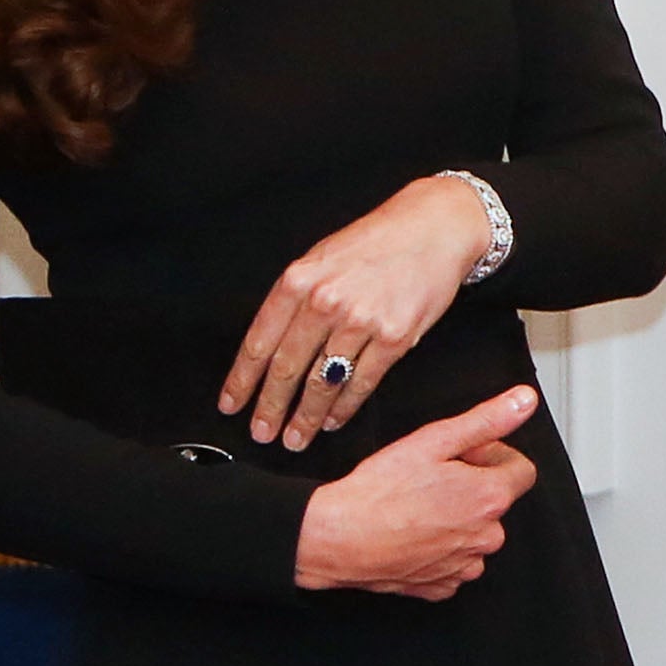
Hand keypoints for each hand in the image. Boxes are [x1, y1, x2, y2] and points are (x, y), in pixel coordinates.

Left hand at [221, 175, 495, 452]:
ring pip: (323, 383)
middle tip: (262, 432)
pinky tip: (333, 420)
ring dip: (306, 417)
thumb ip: (296, 298)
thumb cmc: (377, 242)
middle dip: (271, 408)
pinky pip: (362, 382)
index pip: (260, 342)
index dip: (242, 381)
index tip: (232, 405)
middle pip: (287, 369)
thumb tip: (274, 348)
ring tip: (295, 438)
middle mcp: (325, 302)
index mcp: (299, 280)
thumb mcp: (322, 258)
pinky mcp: (395, 337)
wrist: (434, 227)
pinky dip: (344, 407)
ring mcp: (361, 321)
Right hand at [291, 386, 539, 598]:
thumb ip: (487, 420)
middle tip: (432, 479)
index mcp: (490, 498)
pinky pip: (453, 562)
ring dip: (457, 519)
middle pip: (495, 502)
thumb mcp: (434, 440)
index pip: (521, 470)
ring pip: (474, 533)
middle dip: (472, 487)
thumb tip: (524, 402)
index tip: (465, 455)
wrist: (336, 539)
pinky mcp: (441, 586)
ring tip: (417, 507)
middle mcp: (486, 537)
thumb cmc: (377, 493)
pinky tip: (412, 534)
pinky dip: (439, 549)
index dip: (493, 456)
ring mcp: (464, 566)